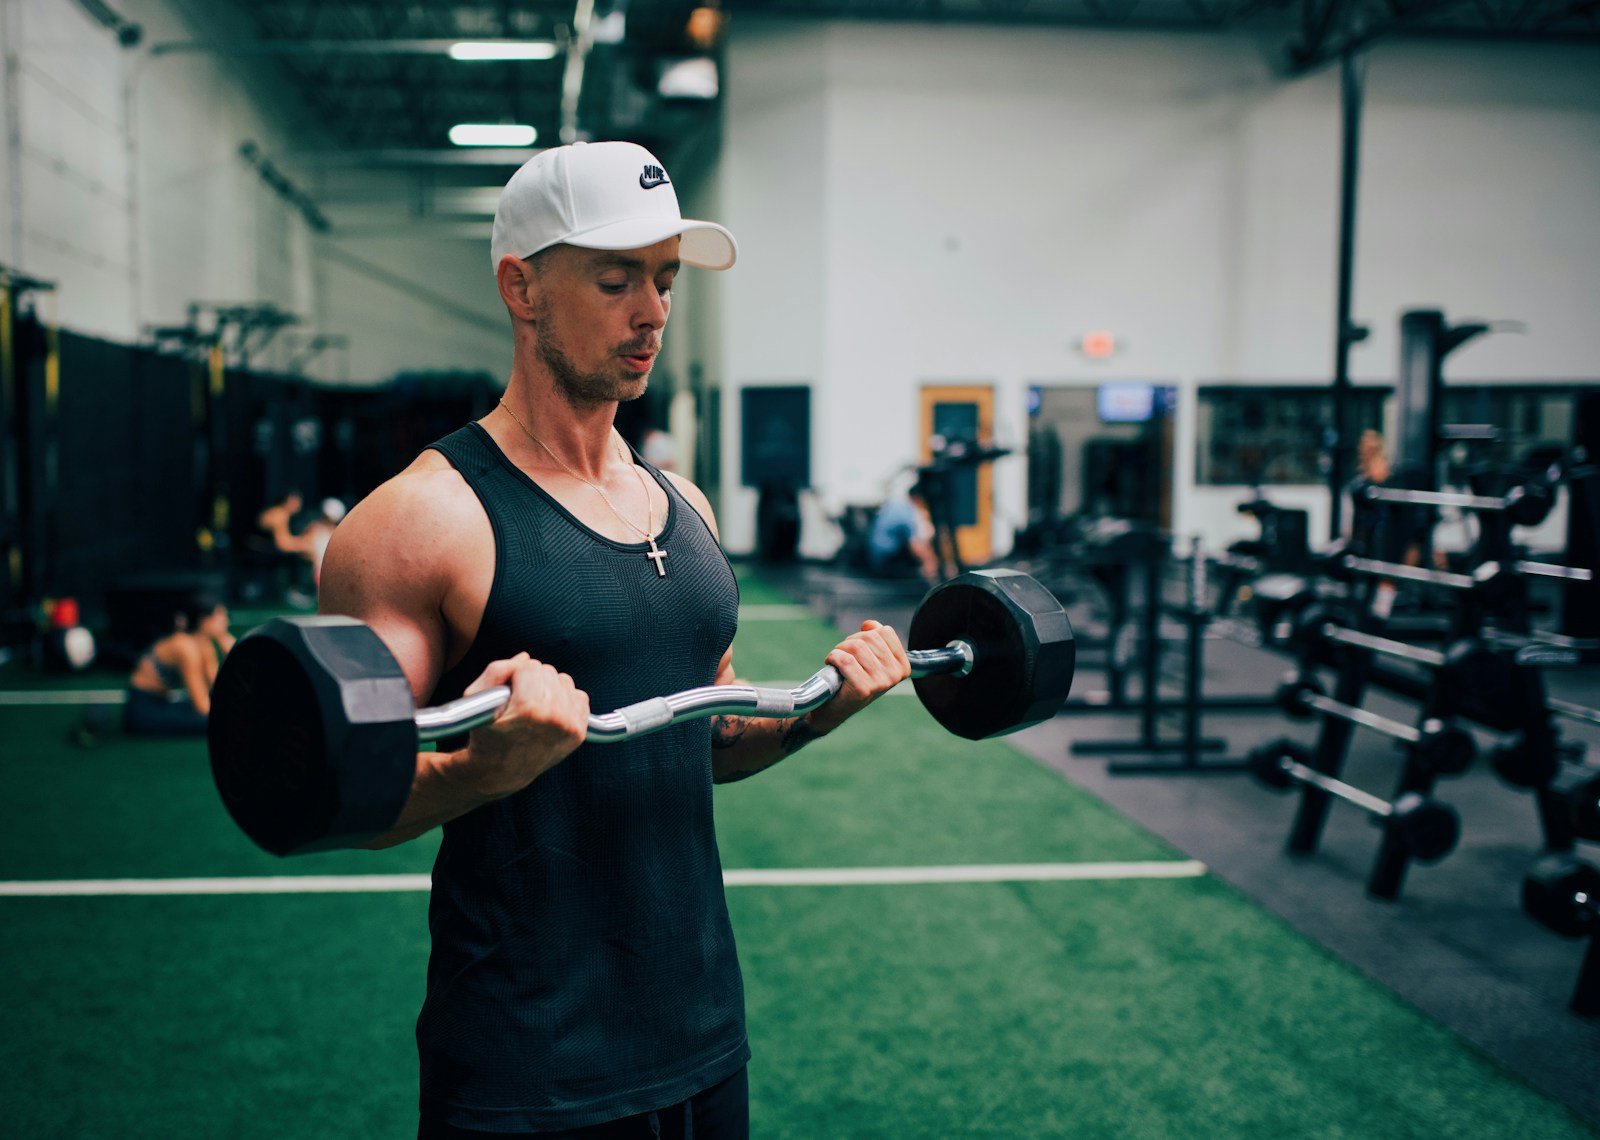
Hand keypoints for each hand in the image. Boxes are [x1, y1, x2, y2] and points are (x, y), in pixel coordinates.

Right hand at [459, 653, 590, 799]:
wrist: (500, 772)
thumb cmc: (485, 733)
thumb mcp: (475, 698)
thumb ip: (497, 670)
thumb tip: (526, 658)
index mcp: (530, 709)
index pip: (529, 666)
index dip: (514, 677)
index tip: (507, 694)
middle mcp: (555, 718)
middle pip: (548, 671)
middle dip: (531, 681)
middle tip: (518, 702)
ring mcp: (570, 726)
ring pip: (564, 680)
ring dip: (549, 688)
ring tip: (533, 706)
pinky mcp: (580, 732)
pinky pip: (579, 696)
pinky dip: (565, 699)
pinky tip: (549, 712)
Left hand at [811, 620, 910, 733]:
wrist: (834, 709)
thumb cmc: (852, 681)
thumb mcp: (871, 659)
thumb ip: (875, 639)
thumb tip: (869, 624)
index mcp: (902, 666)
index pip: (885, 632)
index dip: (866, 634)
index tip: (859, 649)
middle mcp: (895, 675)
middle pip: (868, 637)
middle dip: (850, 642)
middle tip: (845, 656)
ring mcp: (880, 683)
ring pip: (855, 646)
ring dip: (840, 650)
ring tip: (838, 662)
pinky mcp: (862, 689)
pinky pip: (844, 660)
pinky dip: (833, 658)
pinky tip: (832, 666)